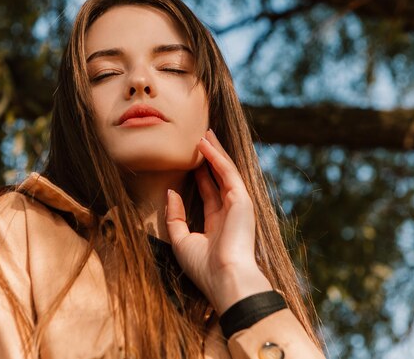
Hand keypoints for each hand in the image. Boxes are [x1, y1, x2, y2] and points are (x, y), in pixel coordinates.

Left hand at [165, 129, 271, 313]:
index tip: (191, 160)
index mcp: (218, 224)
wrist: (225, 279)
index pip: (208, 193)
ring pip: (225, 171)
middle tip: (200, 139)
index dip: (200, 175)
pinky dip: (216, 157)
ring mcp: (237, 205)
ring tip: (204, 134)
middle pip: (218, 178)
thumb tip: (171, 192)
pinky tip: (205, 144)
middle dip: (210, 158)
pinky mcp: (242, 200)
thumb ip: (175, 216)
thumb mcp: (181, 241)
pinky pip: (227, 173)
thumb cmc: (204, 267)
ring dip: (215, 152)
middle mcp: (229, 212)